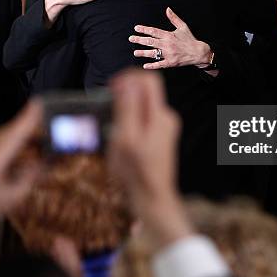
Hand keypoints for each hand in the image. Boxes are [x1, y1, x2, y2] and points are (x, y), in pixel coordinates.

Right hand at [107, 69, 191, 248]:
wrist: (153, 199)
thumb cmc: (136, 172)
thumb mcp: (126, 138)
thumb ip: (128, 108)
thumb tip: (128, 82)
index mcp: (159, 115)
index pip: (149, 79)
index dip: (128, 77)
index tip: (112, 89)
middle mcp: (166, 118)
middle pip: (145, 91)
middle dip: (125, 96)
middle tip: (109, 113)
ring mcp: (165, 127)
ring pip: (143, 106)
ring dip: (126, 112)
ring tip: (116, 133)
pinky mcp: (161, 136)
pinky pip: (144, 119)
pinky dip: (131, 123)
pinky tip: (123, 142)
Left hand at [130, 7, 211, 69]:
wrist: (198, 52)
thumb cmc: (189, 39)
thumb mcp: (183, 26)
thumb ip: (174, 18)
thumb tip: (167, 9)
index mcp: (169, 35)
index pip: (154, 31)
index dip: (144, 29)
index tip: (136, 28)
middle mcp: (167, 44)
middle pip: (150, 42)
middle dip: (139, 40)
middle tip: (131, 38)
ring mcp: (169, 54)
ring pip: (153, 53)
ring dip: (143, 53)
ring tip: (135, 52)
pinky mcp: (171, 62)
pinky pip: (160, 64)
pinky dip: (152, 65)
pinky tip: (145, 65)